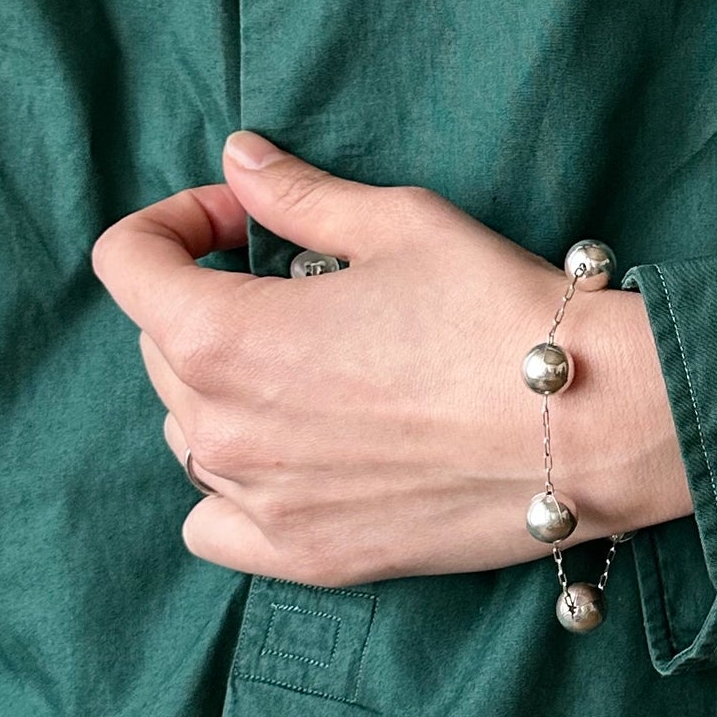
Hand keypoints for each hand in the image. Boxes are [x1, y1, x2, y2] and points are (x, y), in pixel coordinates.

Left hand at [91, 132, 692, 584]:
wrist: (590, 423)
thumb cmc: (500, 312)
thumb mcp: (401, 224)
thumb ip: (299, 195)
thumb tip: (240, 159)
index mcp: (224, 333)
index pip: (126, 263)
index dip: (177, 222)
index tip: (239, 219)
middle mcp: (219, 428)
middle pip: (160, 348)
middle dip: (210, 300)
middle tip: (299, 285)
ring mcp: (258, 501)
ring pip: (191, 431)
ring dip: (227, 389)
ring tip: (316, 369)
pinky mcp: (305, 557)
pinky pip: (213, 521)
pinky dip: (235, 485)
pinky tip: (295, 456)